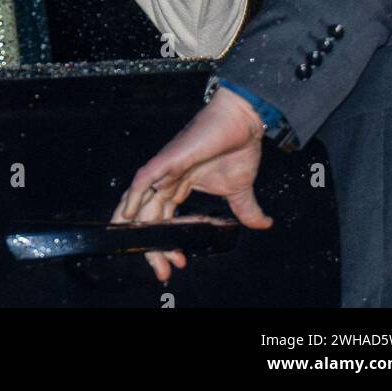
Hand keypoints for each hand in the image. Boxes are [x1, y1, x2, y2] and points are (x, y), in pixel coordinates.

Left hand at [111, 88, 272, 280]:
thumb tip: (264, 224)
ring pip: (140, 200)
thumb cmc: (238, 146)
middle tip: (161, 270)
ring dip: (136, 226)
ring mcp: (166, 168)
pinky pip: (143, 179)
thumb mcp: (241, 189)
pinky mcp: (168, 159)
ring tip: (130, 246)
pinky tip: (127, 215)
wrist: (242, 121)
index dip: (167, 243)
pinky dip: (133, 197)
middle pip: (150, 216)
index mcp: (181, 185)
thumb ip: (246, 210)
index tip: (177, 263)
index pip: (166, 220)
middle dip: (152, 245)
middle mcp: (169, 178)